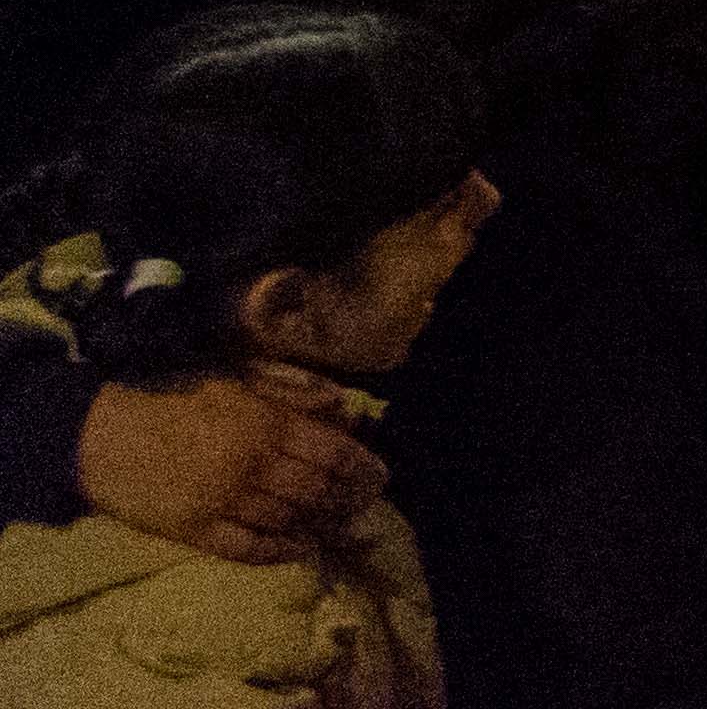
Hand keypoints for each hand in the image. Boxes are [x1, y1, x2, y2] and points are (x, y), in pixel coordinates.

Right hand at [77, 369, 380, 564]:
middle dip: (346, 499)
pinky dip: (278, 551)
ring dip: (319, 525)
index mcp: (266, 423)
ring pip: (287, 519)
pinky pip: (246, 547)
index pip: (332, 451)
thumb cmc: (173, 396)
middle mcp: (251, 464)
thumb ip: (292, 393)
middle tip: (363, 506)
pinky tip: (299, 549)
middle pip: (316, 489)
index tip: (380, 477)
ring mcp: (222, 500)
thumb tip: (342, 405)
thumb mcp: (238, 380)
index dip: (362, 467)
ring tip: (337, 526)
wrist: (102, 431)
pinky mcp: (193, 529)